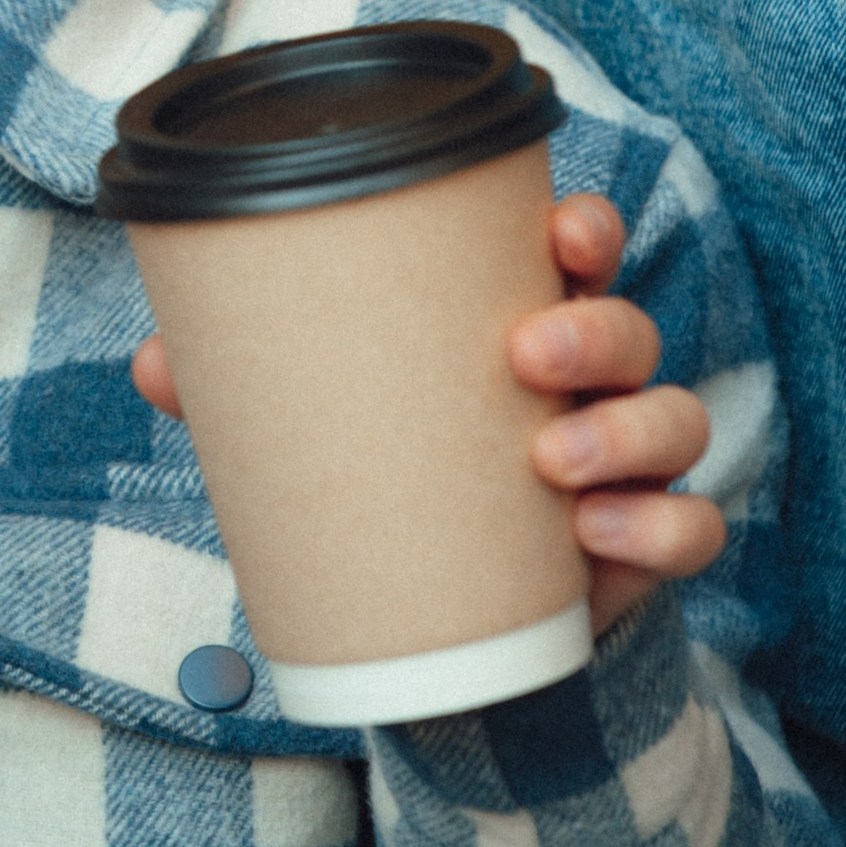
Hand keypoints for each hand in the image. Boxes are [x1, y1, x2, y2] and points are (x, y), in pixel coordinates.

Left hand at [129, 189, 723, 644]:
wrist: (453, 618)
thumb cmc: (396, 476)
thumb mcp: (328, 425)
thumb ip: (247, 388)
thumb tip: (151, 364)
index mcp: (528, 318)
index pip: (583, 248)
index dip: (586, 228)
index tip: (559, 232)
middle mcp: (595, 380)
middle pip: (631, 325)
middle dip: (595, 326)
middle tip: (525, 354)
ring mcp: (631, 463)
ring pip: (677, 417)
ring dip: (626, 430)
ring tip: (553, 463)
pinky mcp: (646, 547)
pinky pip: (694, 528)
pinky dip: (663, 527)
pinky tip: (603, 536)